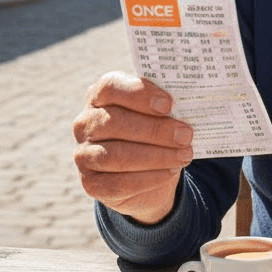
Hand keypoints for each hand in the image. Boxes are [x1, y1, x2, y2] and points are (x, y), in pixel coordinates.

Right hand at [72, 72, 193, 225]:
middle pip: (114, 122)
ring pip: (115, 156)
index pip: (110, 87)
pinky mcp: (91, 184)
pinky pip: (117, 183)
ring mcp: (84, 154)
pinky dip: (148, 179)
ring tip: (184, 155)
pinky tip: (170, 172)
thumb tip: (188, 102)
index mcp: (100, 96)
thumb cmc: (153, 131)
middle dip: (155, 130)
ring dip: (155, 156)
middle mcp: (85, 123)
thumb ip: (165, 105)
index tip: (168, 104)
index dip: (138, 94)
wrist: (147, 171)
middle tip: (186, 135)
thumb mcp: (158, 113)